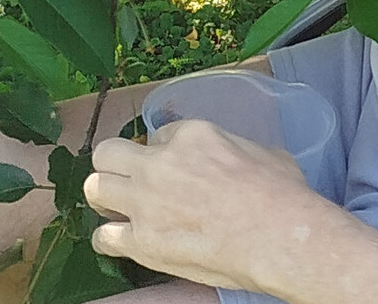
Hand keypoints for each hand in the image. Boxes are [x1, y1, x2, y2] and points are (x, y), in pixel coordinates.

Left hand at [84, 119, 335, 291]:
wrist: (278, 236)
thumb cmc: (282, 194)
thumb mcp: (263, 151)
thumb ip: (235, 148)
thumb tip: (238, 157)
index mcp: (191, 135)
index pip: (158, 134)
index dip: (163, 152)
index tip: (174, 168)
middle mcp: (159, 163)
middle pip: (109, 152)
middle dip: (116, 165)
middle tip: (130, 180)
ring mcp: (145, 202)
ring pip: (95, 188)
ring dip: (106, 197)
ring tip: (120, 208)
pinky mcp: (141, 242)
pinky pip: (103, 237)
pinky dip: (110, 239)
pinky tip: (123, 240)